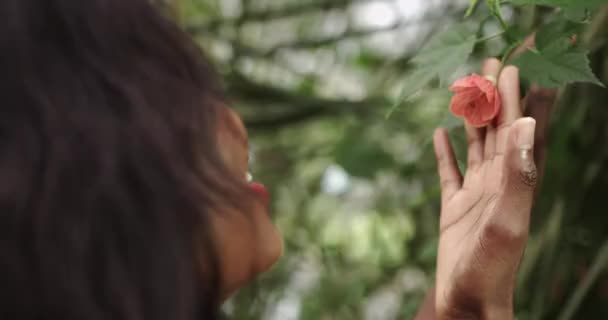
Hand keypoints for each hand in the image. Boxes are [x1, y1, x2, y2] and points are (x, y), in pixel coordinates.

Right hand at [433, 60, 538, 318]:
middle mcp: (498, 182)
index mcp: (514, 181)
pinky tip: (438, 134)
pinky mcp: (455, 207)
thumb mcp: (506, 220)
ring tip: (469, 89)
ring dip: (474, 117)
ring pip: (476, 145)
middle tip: (493, 63)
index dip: (518, 96)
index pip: (518, 128)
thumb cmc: (490, 268)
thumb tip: (526, 123)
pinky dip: (445, 152)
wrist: (468, 301)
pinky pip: (450, 172)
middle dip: (497, 96)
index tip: (516, 65)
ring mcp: (476, 194)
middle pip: (499, 129)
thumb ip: (518, 175)